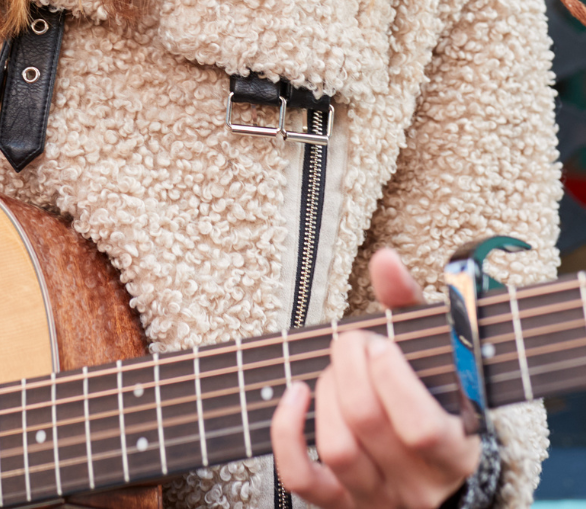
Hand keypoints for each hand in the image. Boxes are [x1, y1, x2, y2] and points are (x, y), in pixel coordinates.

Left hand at [271, 248, 480, 508]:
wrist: (440, 468)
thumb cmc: (438, 397)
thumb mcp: (438, 352)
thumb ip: (410, 305)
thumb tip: (385, 259)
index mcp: (455, 450)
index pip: (419, 426)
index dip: (390, 377)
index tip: (380, 343)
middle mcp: (418, 486)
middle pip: (366, 422)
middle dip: (348, 365)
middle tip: (352, 341)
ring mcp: (377, 498)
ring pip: (337, 447)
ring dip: (326, 391)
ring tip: (335, 369)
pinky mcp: (339, 505)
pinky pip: (301, 477)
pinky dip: (287, 432)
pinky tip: (296, 394)